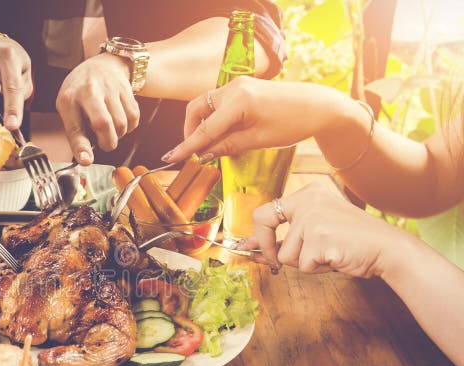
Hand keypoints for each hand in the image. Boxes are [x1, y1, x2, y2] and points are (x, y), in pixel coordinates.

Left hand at [56, 54, 140, 164]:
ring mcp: (109, 88)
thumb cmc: (82, 91)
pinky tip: (121, 120)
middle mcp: (88, 91)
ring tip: (111, 128)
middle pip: (103, 123)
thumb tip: (86, 158)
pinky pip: (133, 117)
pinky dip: (129, 126)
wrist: (103, 64)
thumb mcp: (69, 107)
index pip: (74, 128)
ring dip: (118, 135)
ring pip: (121, 124)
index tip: (86, 160)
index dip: (81, 147)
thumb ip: (76, 131)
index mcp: (68, 99)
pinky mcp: (126, 89)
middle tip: (106, 144)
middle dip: (107, 142)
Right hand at [162, 77, 349, 162]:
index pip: (205, 128)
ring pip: (205, 105)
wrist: (318, 106)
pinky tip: (221, 134)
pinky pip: (217, 103)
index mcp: (239, 101)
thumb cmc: (293, 123)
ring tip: (210, 146)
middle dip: (191, 131)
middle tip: (194, 152)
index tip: (170, 157)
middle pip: (196, 110)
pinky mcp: (242, 87)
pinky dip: (214, 119)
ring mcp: (237, 85)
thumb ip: (226, 146)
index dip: (186, 146)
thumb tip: (203, 155)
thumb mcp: (258, 140)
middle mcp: (233, 87)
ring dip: (202, 125)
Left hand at [237, 184, 404, 277]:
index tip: (254, 250)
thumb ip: (285, 236)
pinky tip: (336, 258)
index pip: (265, 210)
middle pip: (263, 223)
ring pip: (286, 254)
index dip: (256, 235)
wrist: (388, 249)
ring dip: (305, 262)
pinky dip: (318, 269)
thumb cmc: (352, 243)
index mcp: (308, 193)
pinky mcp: (319, 237)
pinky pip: (303, 265)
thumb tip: (246, 249)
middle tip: (276, 263)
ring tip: (330, 253)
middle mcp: (308, 200)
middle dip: (265, 247)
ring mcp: (312, 218)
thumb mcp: (317, 230)